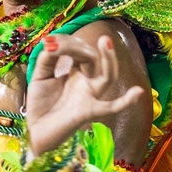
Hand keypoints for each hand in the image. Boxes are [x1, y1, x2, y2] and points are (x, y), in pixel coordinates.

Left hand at [25, 34, 144, 155]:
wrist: (34, 130)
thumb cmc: (40, 104)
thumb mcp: (40, 75)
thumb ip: (47, 59)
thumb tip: (54, 44)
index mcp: (76, 73)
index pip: (80, 52)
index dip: (67, 43)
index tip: (49, 42)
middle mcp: (86, 83)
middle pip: (94, 60)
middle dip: (78, 46)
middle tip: (59, 43)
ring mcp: (89, 97)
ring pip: (108, 77)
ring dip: (109, 59)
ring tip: (106, 41)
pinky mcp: (88, 112)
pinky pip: (110, 108)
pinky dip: (124, 102)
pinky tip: (137, 92)